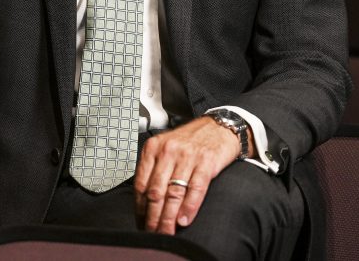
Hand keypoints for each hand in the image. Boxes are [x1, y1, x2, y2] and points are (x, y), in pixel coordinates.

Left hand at [133, 117, 249, 234]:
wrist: (218, 126)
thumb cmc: (190, 141)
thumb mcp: (165, 148)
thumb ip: (154, 168)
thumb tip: (145, 201)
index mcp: (153, 148)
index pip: (141, 183)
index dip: (140, 207)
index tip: (141, 221)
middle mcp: (168, 151)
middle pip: (156, 191)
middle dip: (152, 216)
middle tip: (152, 232)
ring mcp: (187, 156)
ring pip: (174, 193)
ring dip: (169, 217)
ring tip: (166, 231)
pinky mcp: (206, 161)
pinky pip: (195, 189)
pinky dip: (189, 207)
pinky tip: (184, 221)